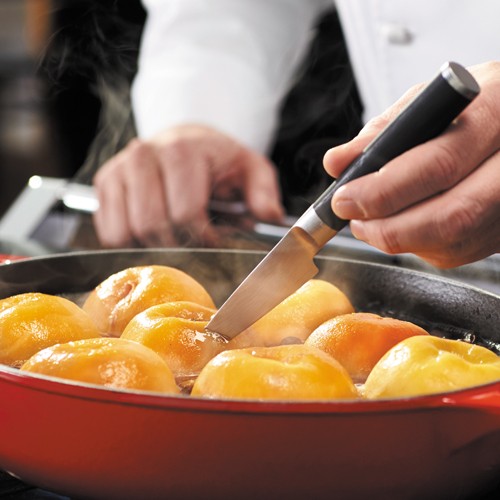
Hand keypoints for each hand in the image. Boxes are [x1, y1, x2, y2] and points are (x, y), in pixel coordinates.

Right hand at [92, 124, 283, 246]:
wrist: (185, 139)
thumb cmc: (217, 159)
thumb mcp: (250, 168)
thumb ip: (262, 191)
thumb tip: (270, 216)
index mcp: (182, 150)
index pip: (185, 214)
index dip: (203, 237)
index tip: (214, 238)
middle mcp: (143, 155)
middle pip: (153, 226)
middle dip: (178, 244)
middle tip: (194, 240)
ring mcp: (118, 169)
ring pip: (126, 233)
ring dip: (153, 245)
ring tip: (174, 234)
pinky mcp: (103, 183)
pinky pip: (109, 232)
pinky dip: (131, 242)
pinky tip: (152, 230)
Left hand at [324, 61, 499, 267]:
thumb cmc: (467, 108)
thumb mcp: (427, 103)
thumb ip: (382, 133)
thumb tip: (337, 163)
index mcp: (496, 113)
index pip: (439, 164)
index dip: (384, 191)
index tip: (345, 198)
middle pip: (451, 215)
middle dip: (387, 227)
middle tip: (353, 219)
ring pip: (454, 241)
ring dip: (398, 239)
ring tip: (369, 222)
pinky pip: (458, 252)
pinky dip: (417, 245)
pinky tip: (401, 226)